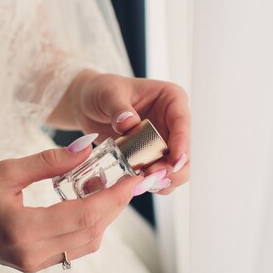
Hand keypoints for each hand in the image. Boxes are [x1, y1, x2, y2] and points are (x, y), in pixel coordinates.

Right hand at [0, 140, 149, 272]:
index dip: (115, 196)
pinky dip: (89, 224)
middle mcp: (32, 252)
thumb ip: (49, 162)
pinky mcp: (34, 263)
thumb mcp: (6, 170)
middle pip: (92, 231)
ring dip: (105, 215)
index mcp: (23, 228)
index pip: (85, 215)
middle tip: (133, 177)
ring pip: (87, 242)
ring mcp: (34, 262)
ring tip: (112, 184)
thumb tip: (88, 148)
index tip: (137, 177)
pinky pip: (73, 246)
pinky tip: (90, 200)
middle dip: (117, 204)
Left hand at [74, 71, 189, 194]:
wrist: (88, 105)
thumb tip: (129, 123)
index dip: (182, 143)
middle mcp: (172, 121)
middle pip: (184, 150)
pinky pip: (160, 174)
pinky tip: (137, 182)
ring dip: (164, 179)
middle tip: (152, 174)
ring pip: (176, 167)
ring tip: (142, 180)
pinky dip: (152, 182)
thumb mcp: (108, 93)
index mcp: (171, 99)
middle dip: (173, 167)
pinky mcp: (153, 156)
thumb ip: (119, 108)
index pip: (182, 122)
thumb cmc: (101, 90)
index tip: (174, 160)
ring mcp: (164, 140)